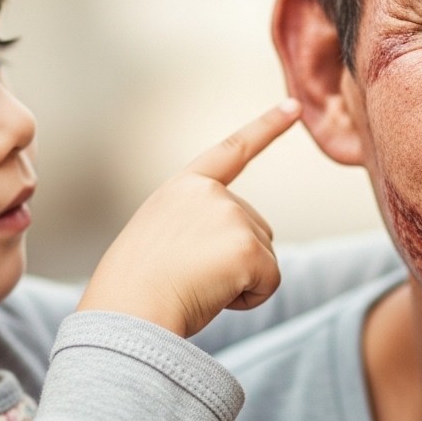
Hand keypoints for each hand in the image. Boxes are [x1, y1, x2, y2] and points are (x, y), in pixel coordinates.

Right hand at [77, 100, 301, 337]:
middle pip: (256, 228)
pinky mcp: (247, 247)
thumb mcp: (159, 240)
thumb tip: (238, 249)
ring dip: (239, 280)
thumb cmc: (135, 291)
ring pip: (264, 257)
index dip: (267, 127)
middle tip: (187, 277)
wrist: (127, 314)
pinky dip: (250, 298)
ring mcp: (230, 216)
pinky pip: (270, 281)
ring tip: (194, 286)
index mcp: (182, 189)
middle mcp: (209, 193)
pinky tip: (213, 297)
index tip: (294, 106)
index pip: (231, 151)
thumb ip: (197, 228)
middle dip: (235, 259)